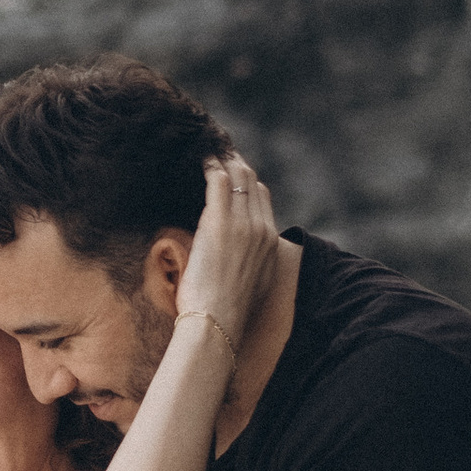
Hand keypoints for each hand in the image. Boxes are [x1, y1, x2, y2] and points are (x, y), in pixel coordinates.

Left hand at [177, 153, 281, 362]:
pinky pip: (219, 182)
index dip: (247, 182)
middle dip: (236, 163)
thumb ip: (254, 264)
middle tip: (218, 152)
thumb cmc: (228, 312)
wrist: (219, 320)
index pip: (262, 197)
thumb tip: (247, 260)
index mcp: (270, 242)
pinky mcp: (219, 222)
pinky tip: (200, 159)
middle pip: (252, 182)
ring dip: (222, 160)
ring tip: (208, 150)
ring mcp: (242, 223)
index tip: (233, 172)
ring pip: (237, 177)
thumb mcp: (253, 285)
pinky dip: (211, 166)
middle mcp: (261, 228)